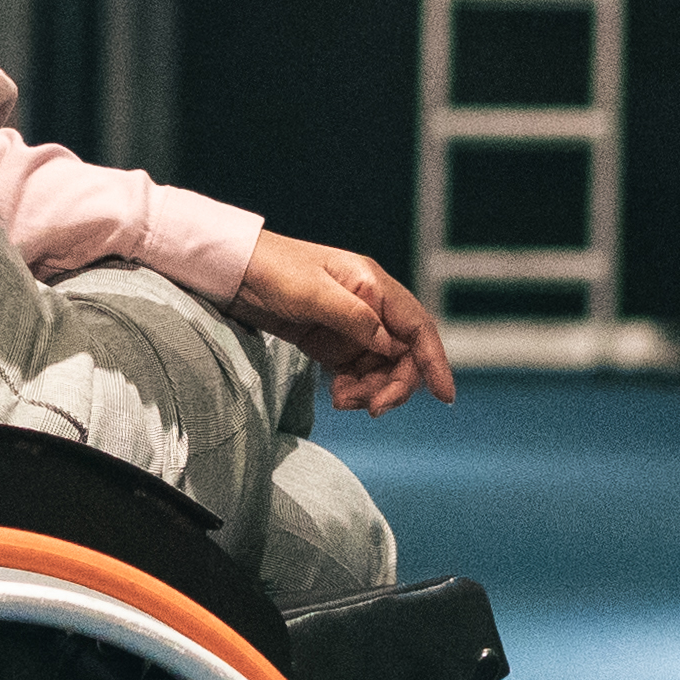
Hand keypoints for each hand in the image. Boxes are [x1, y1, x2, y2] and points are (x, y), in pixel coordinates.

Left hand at [226, 233, 456, 414]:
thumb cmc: (273, 271)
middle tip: (371, 408)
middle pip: (403, 355)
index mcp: (373, 286)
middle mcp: (370, 307)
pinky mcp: (332, 344)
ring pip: (382, 369)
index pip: (417, 327)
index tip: (445, 395)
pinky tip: (337, 395)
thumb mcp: (314, 294)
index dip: (435, 361)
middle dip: (394, 385)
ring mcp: (352, 328)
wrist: (234, 273)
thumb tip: (392, 346)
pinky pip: (358, 374)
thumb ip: (357, 320)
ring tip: (342, 400)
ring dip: (371, 391)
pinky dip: (353, 390)